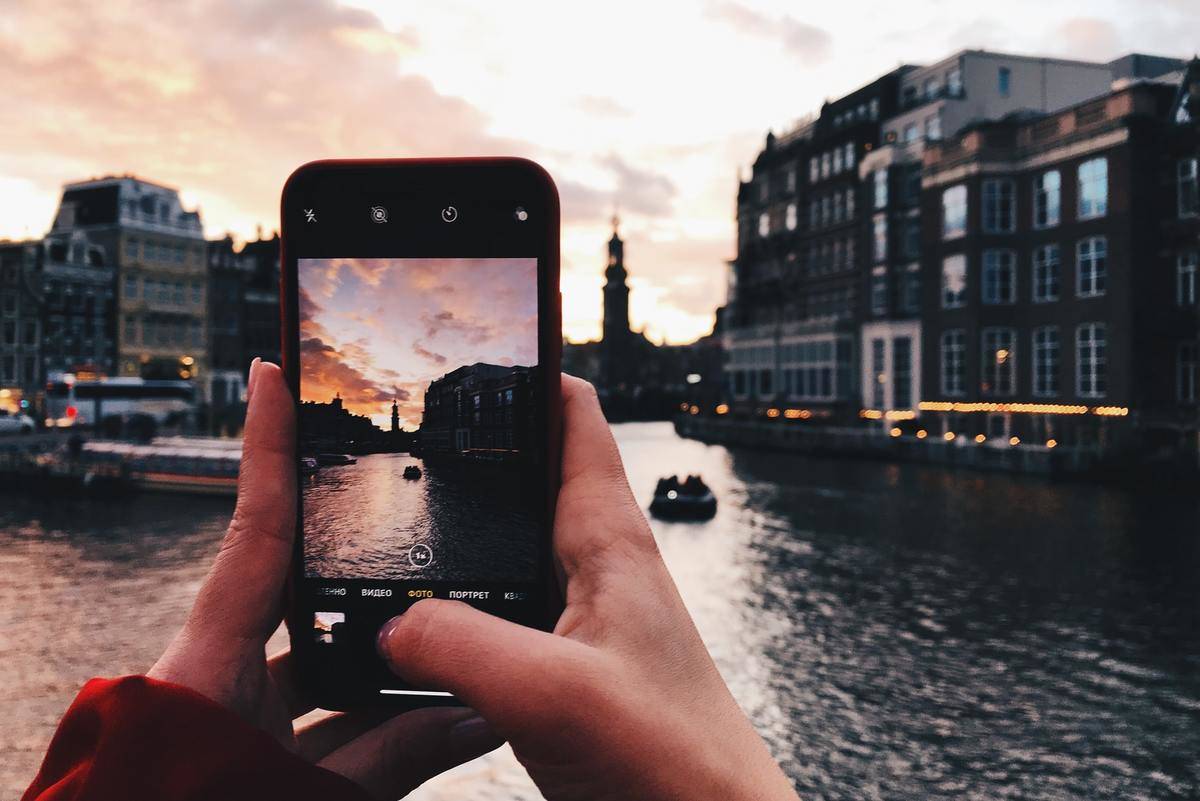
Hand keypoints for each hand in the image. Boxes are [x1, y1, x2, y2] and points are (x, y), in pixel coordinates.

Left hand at [148, 359, 501, 798]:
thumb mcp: (306, 795)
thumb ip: (395, 757)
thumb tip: (482, 715)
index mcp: (207, 662)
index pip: (254, 527)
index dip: (269, 443)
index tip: (276, 371)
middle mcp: (218, 672)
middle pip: (305, 590)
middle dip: (369, 566)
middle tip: (426, 523)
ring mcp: (234, 708)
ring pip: (325, 663)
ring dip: (391, 661)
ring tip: (463, 637)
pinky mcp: (249, 743)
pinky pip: (326, 715)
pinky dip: (379, 719)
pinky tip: (440, 715)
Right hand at [377, 376, 798, 800]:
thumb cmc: (679, 764)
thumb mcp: (559, 696)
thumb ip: (467, 649)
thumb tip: (387, 624)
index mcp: (609, 541)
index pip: (573, 416)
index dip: (525, 367)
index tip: (467, 338)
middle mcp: (594, 565)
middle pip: (528, 473)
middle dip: (470, 444)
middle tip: (399, 424)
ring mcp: (576, 616)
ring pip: (506, 545)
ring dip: (457, 528)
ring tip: (390, 514)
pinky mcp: (559, 665)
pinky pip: (495, 611)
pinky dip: (452, 604)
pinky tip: (411, 624)